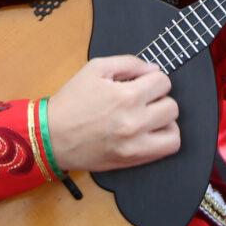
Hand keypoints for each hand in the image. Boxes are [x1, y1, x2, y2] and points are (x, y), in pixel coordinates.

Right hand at [44, 55, 178, 171]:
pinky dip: (161, 140)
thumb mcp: (96, 68)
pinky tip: (147, 133)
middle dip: (160, 99)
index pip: (164, 82)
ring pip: (174, 133)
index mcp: (126, 96)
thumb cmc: (71, 100)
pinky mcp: (131, 162)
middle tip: (144, 100)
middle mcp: (134, 122)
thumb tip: (154, 69)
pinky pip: (164, 152)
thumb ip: (129, 63)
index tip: (142, 83)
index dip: (153, 79)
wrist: (50, 137)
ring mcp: (134, 146)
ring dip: (165, 122)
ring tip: (149, 118)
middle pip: (172, 107)